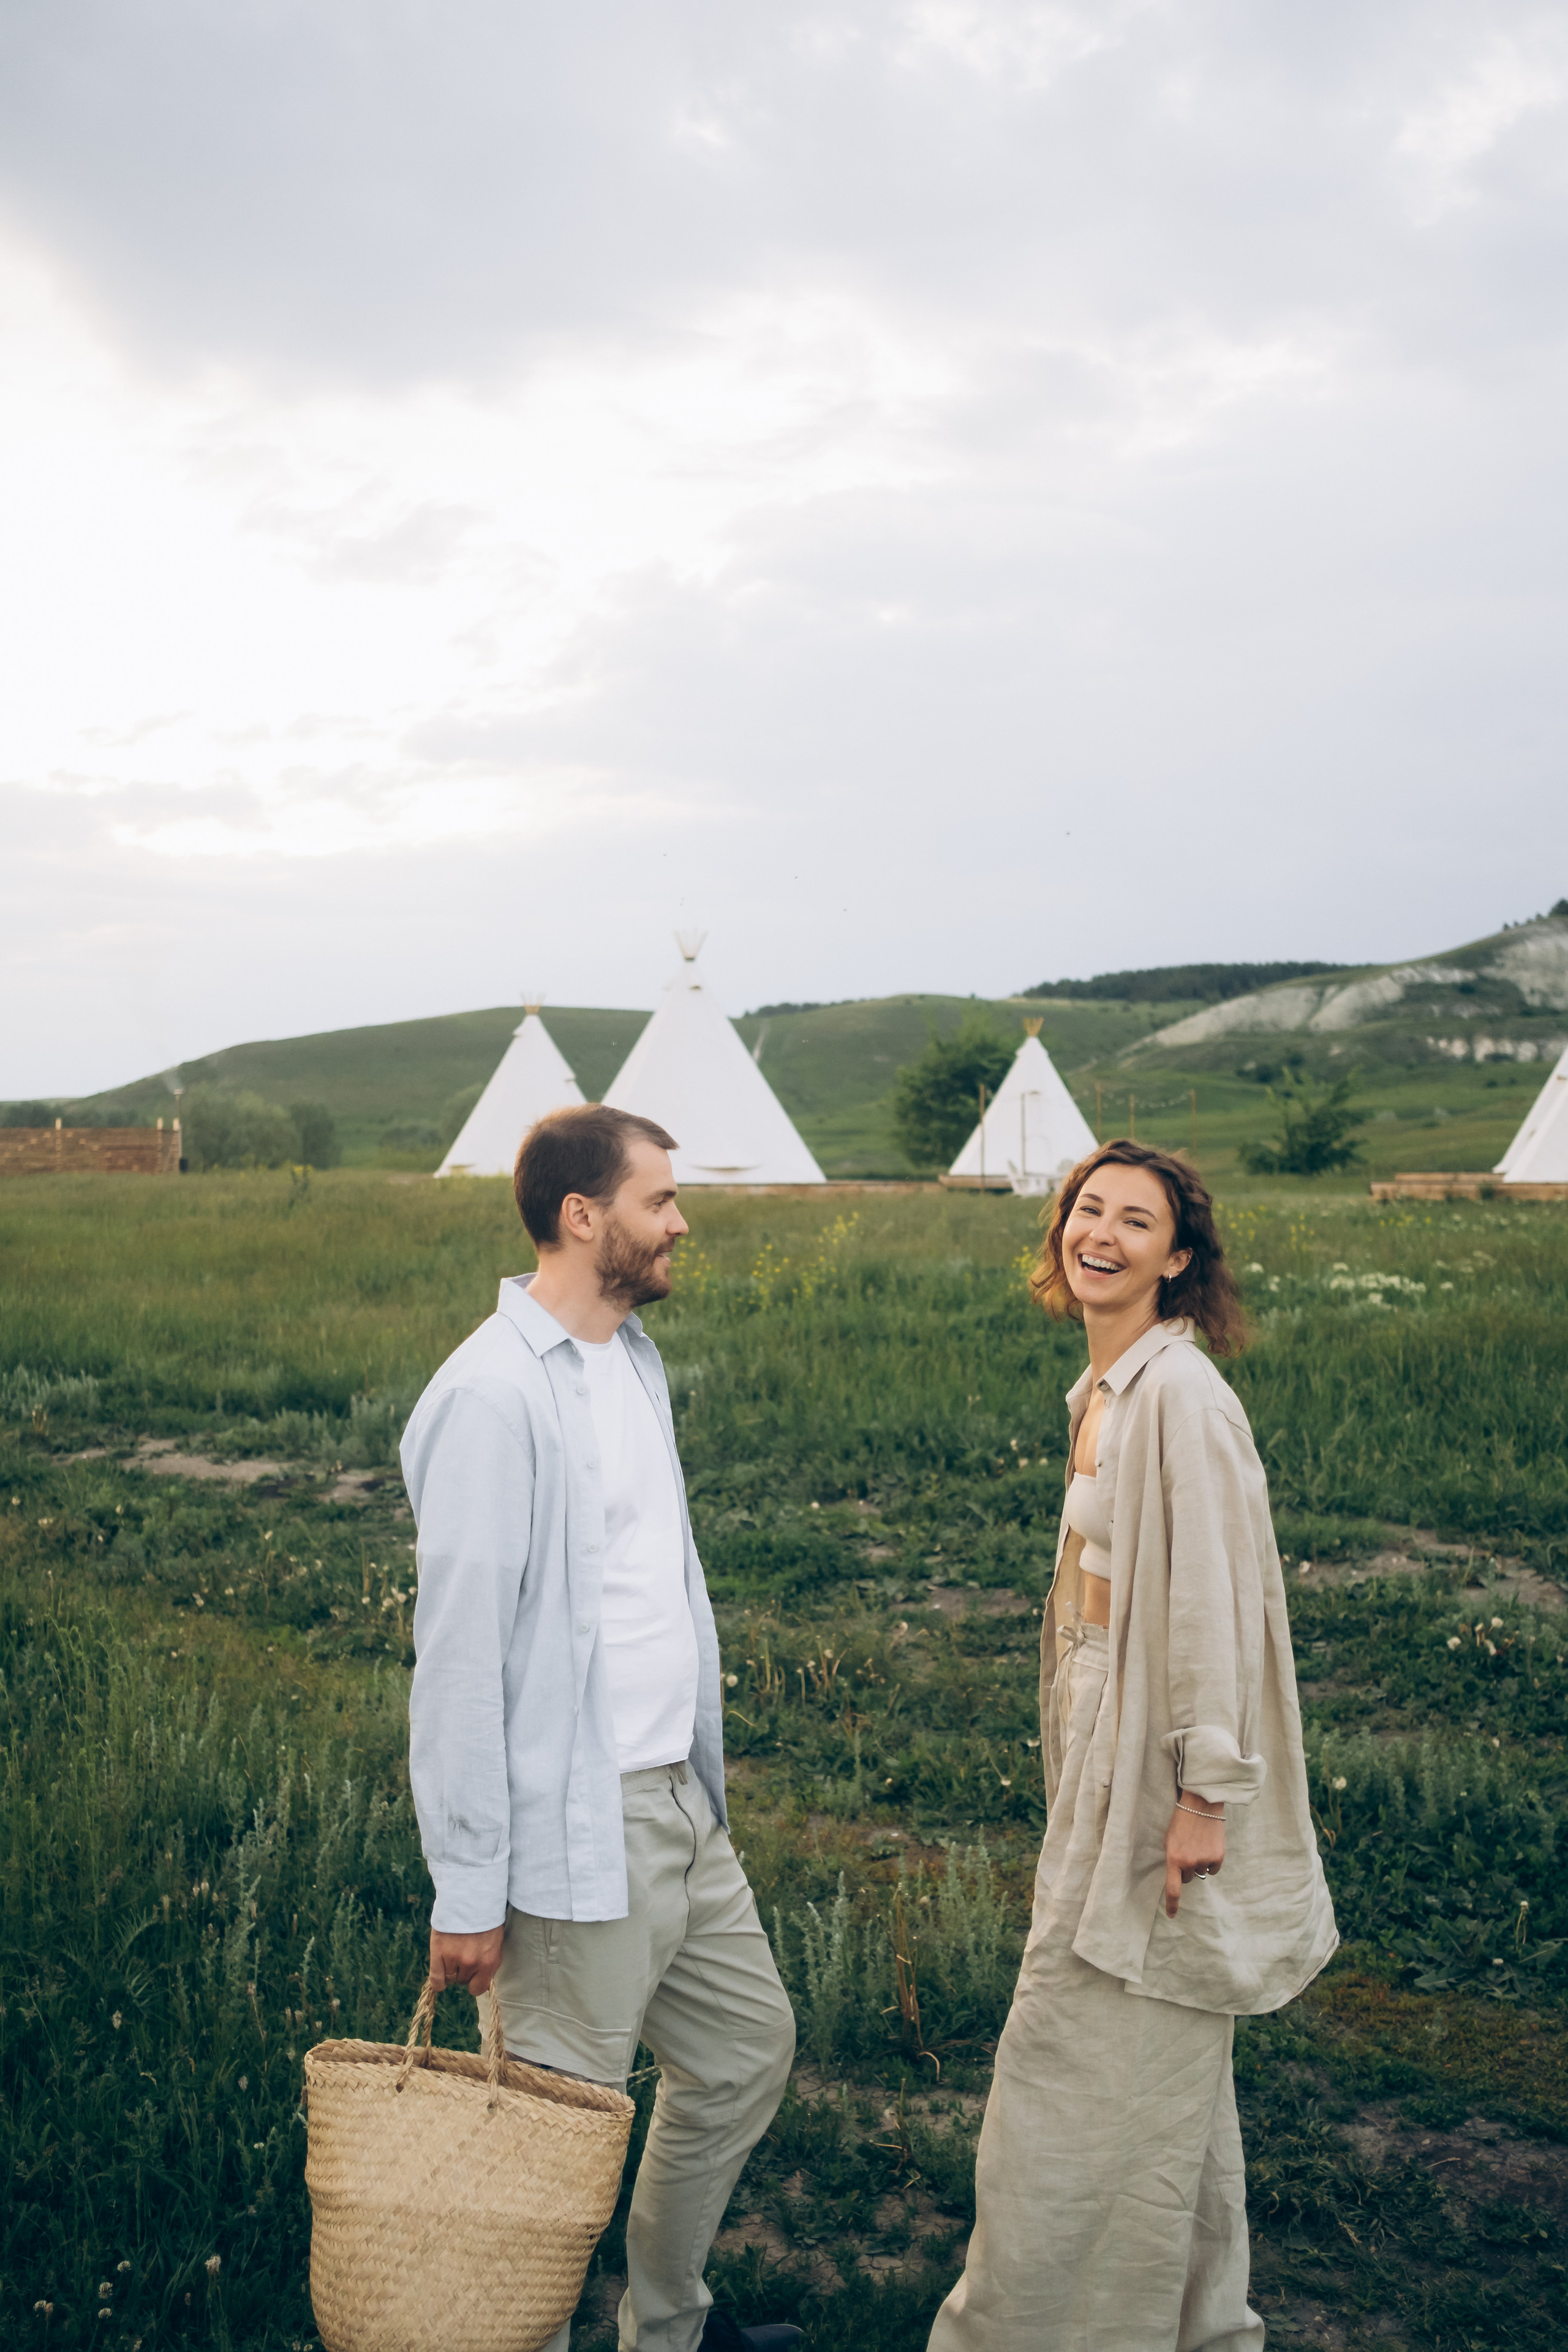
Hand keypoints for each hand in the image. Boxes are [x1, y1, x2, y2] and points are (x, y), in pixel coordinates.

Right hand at [429, 1924, 504, 1993]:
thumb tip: (480, 1978)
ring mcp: (455, 1958)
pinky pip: (436, 1978)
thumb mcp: (495, 1942)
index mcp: (490, 1961)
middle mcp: (473, 1963)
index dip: (475, 1981)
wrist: (471, 1896)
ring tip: (453, 1955)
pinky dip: (438, 1982)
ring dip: (451, 1970)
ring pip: (450, 1978)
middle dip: (464, 1971)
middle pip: (463, 1980)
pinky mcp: (439, 1952)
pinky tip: (440, 1982)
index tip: (473, 1975)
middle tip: (463, 1955)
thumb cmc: (486, 1917)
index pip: (479, 1988)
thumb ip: (488, 1962)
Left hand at [1164, 1798, 1224, 1917]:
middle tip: (1187, 1850)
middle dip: (1186, 1869)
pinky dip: (1211, 1861)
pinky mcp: (1218, 1857)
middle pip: (1188, 1879)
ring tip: (1198, 1844)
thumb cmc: (1181, 1822)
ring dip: (1199, 1863)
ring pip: (1201, 1873)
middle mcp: (1189, 1863)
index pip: (1173, 1889)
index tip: (1172, 1915)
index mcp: (1173, 1858)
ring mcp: (1205, 1860)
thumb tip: (1178, 1877)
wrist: (1201, 1805)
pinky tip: (1208, 1846)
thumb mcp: (1169, 1841)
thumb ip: (1172, 1860)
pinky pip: (1213, 1869)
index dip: (1172, 1905)